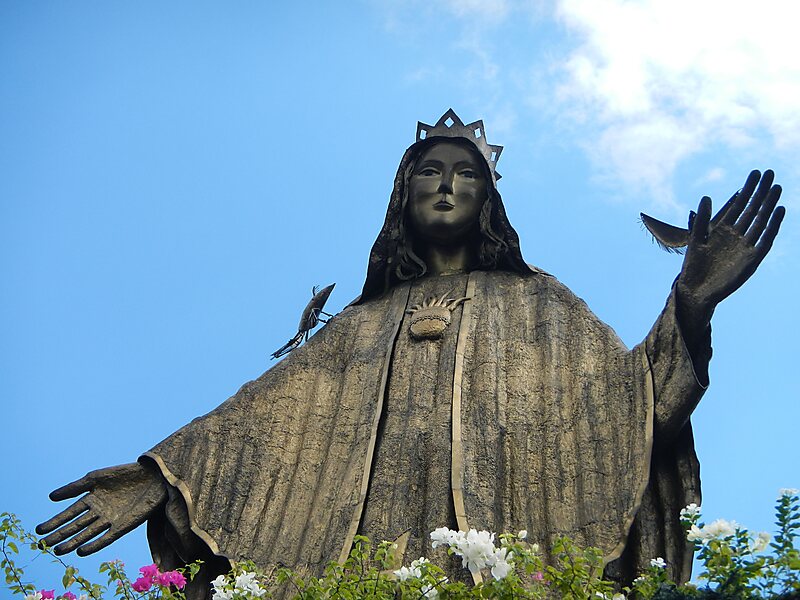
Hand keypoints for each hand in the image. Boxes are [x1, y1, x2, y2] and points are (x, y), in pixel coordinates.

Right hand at [36, 462, 166, 555]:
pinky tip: (81, 551)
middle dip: (59, 535)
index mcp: (92, 499)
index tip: (38, 531)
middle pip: (75, 526)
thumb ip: (74, 487)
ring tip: (58, 550)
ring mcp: (110, 520)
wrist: (152, 475)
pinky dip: (94, 545)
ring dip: (73, 542)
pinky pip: (106, 538)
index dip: (54, 522)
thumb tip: (50, 498)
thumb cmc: (124, 474)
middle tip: (43, 544)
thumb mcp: (97, 477)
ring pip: (88, 533)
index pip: (69, 513)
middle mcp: (99, 512)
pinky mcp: (123, 526)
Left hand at [676, 169, 784, 317]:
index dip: (747, 189)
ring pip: (760, 221)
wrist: (695, 290)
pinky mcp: (752, 259)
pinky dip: (772, 226)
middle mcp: (736, 235)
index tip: (755, 172)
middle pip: (752, 209)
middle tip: (770, 172)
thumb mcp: (695, 239)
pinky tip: (779, 210)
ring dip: (769, 204)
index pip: (738, 204)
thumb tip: (706, 196)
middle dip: (761, 191)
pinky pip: (765, 240)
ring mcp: (745, 246)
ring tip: (776, 187)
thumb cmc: (693, 266)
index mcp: (722, 229)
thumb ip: (701, 220)